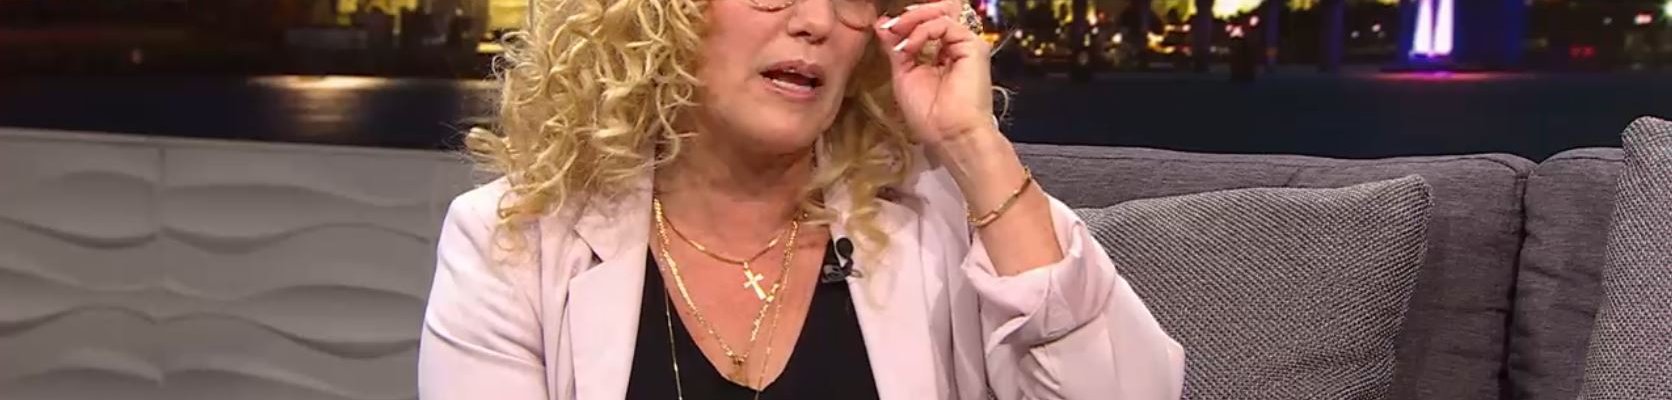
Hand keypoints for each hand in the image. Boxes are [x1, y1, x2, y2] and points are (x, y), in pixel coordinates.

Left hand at [873, 0, 995, 147]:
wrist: (949, 135)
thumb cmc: (929, 115)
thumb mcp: (904, 75)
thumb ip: (896, 48)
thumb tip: (882, 24)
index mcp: (942, 53)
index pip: (926, 23)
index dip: (905, 21)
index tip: (884, 28)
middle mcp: (957, 46)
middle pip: (936, 13)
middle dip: (909, 15)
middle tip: (889, 25)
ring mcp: (966, 45)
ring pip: (941, 14)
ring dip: (913, 19)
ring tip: (896, 32)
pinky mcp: (973, 46)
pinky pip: (945, 24)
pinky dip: (922, 31)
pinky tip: (909, 47)